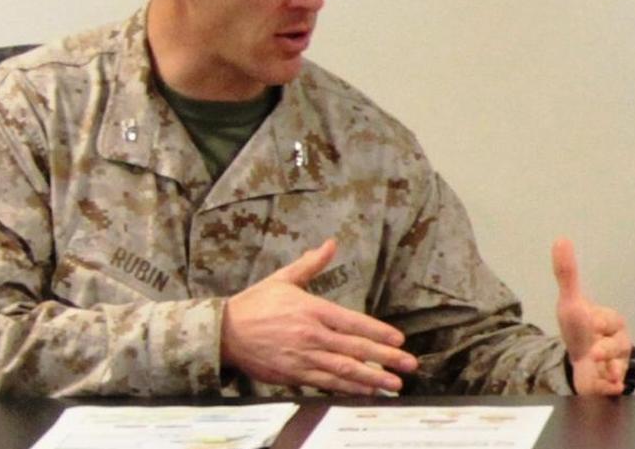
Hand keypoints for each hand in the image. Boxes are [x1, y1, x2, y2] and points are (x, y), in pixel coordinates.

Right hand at [220, 238, 417, 394]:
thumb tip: (330, 244)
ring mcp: (303, 357)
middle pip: (355, 348)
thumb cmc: (255, 304)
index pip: (352, 322)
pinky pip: (326, 383)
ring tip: (394, 384)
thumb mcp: (283, 279)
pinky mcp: (294, 374)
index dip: (378, 332)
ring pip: (344, 370)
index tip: (399, 339)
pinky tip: (364, 391)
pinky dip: (347, 388)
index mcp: (311, 310)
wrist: (224, 333)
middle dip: (385, 358)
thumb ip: (311, 264)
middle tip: (409, 364)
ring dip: (372, 378)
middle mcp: (311, 335)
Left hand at [552, 238, 632, 394]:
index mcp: (613, 321)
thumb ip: (566, 273)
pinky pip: (616, 387)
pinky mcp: (613, 383)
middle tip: (592, 351)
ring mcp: (618, 363)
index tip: (588, 323)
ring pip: (619, 367)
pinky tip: (602, 383)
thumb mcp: (569, 302)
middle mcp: (620, 342)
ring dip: (607, 368)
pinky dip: (608, 386)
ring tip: (595, 366)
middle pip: (619, 346)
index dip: (597, 322)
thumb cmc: (577, 330)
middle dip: (605, 349)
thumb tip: (561, 239)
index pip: (611, 320)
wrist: (574, 362)